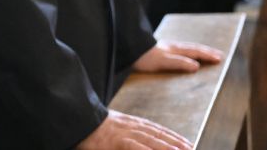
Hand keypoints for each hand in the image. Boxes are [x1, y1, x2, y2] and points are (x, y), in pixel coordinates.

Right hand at [76, 110, 190, 149]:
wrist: (75, 119)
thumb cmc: (90, 126)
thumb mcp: (111, 126)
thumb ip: (126, 132)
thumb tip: (139, 138)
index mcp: (129, 122)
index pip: (156, 129)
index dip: (172, 136)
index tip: (187, 142)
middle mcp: (130, 126)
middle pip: (158, 134)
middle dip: (176, 142)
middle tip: (192, 148)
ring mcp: (124, 134)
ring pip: (152, 141)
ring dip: (169, 146)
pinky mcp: (117, 141)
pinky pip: (137, 147)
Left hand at [133, 40, 222, 73]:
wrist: (127, 50)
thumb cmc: (143, 58)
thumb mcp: (162, 62)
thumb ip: (179, 63)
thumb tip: (196, 66)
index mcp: (174, 49)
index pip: (195, 51)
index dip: (207, 55)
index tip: (220, 58)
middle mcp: (171, 47)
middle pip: (192, 48)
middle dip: (205, 51)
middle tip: (218, 54)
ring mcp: (164, 48)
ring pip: (185, 48)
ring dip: (196, 51)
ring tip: (204, 54)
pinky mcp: (157, 52)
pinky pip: (177, 51)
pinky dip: (185, 53)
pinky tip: (181, 56)